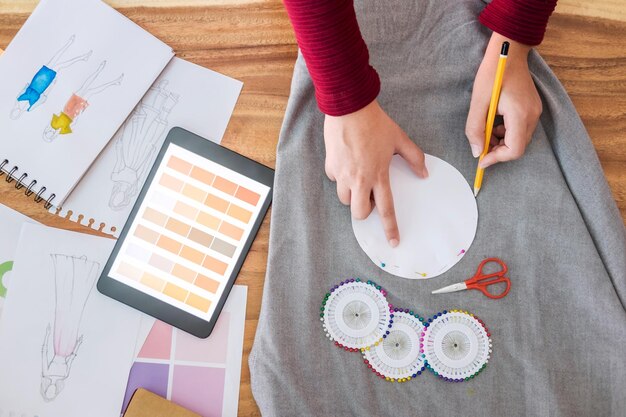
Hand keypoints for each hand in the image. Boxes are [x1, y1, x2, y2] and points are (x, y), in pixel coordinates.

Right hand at [324, 99, 427, 246]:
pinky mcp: (330, 166)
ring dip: (353, 195)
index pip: (386, 209)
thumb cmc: (374, 123)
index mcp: (378, 175)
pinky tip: (348, 163)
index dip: (390, 228)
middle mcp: (359, 180)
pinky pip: (336, 180)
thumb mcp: (399, 138)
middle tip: (370, 197)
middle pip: (359, 212)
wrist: (349, 107)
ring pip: (345, 199)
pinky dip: (342, 178)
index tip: (393, 242)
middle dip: (365, 211)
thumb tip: (423, 172)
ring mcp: (342, 174)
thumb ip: (414, 157)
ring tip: (359, 178)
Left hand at [465, 32, 542, 167]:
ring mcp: (535, 111)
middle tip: (481, 144)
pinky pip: (521, 129)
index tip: (481, 159)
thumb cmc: (493, 72)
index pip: (515, 150)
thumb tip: (477, 151)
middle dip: (498, 151)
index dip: (497, 158)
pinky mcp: (533, 108)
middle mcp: (532, 115)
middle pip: (518, 147)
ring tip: (486, 130)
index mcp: (520, 114)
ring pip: (520, 139)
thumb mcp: (478, 102)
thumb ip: (475, 129)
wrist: (509, 51)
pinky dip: (507, 132)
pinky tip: (495, 122)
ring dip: (502, 141)